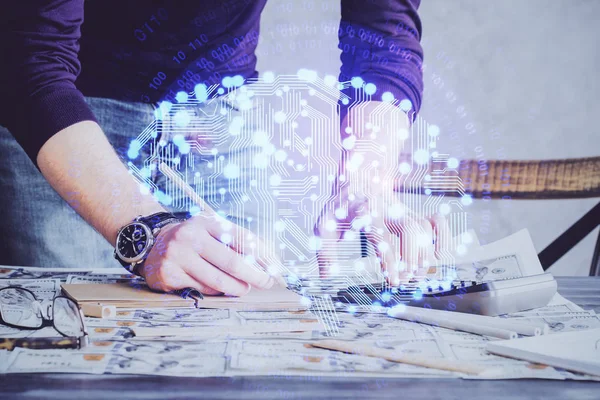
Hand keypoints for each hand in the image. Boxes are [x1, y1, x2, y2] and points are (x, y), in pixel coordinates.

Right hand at [139, 210, 280, 295]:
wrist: (151, 245)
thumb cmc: (192, 239)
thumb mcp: (211, 230)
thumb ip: (237, 240)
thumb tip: (267, 259)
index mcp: (205, 223)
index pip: (240, 238)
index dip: (261, 255)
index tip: (273, 268)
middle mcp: (189, 238)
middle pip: (232, 263)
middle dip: (254, 276)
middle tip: (265, 283)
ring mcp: (177, 258)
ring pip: (218, 282)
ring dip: (236, 288)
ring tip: (243, 288)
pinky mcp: (169, 277)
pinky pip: (202, 290)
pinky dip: (216, 292)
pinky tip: (219, 289)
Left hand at [315, 102, 451, 284]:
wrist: (359, 177)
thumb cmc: (341, 207)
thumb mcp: (324, 225)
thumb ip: (325, 252)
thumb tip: (325, 277)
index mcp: (365, 213)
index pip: (382, 235)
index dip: (390, 259)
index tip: (393, 280)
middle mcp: (388, 210)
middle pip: (410, 230)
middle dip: (411, 258)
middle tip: (402, 279)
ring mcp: (404, 211)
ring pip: (424, 228)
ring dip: (424, 254)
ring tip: (414, 273)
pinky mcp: (414, 213)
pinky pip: (438, 221)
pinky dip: (444, 237)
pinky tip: (438, 254)